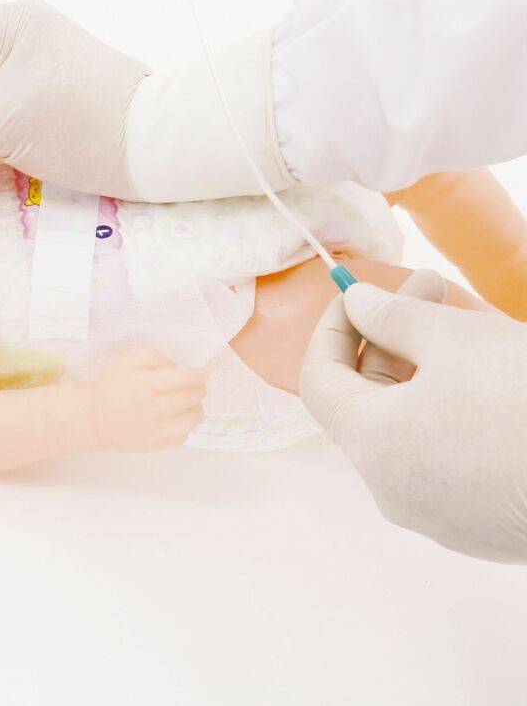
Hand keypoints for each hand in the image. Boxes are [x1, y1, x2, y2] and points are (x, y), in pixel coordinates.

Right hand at [61, 349, 206, 452]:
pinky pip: (180, 439)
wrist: (93, 417)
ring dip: (197, 410)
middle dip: (199, 391)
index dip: (198, 374)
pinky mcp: (152, 445)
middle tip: (199, 388)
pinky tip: (178, 421)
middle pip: (189, 398)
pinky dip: (185, 430)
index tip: (204, 373)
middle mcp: (151, 407)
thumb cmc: (113, 385)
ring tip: (194, 405)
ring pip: (189, 421)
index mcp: (145, 384)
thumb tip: (177, 367)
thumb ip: (154, 357)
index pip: (183, 377)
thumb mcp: (127, 361)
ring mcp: (152, 429)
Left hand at [300, 270, 526, 563]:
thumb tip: (357, 303)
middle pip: (369, 404)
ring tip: (470, 326)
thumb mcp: (459, 341)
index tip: (359, 291)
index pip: (320, 380)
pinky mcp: (483, 526)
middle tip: (432, 286)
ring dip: (427, 373)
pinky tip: (494, 380)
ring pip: (412, 430)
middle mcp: (392, 490)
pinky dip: (454, 414)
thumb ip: (395, 317)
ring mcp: (440, 516)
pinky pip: (449, 459)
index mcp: (371, 447)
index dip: (335, 328)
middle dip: (393, 340)